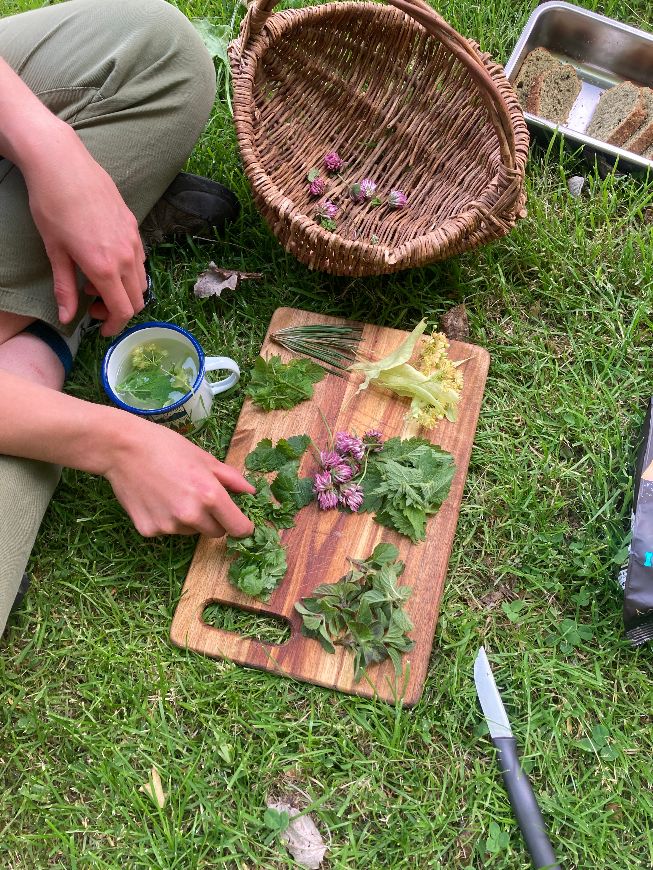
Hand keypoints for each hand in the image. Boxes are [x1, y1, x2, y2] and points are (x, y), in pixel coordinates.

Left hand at [21, 122, 146, 336]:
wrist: (61, 162)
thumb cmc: (51, 204)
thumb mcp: (54, 251)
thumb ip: (65, 288)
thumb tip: (67, 318)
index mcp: (104, 267)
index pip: (123, 310)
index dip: (115, 326)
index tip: (102, 330)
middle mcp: (125, 256)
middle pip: (138, 299)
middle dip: (119, 310)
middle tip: (95, 307)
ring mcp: (133, 239)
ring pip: (141, 279)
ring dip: (123, 290)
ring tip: (94, 281)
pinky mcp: (133, 224)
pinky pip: (139, 258)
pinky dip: (127, 270)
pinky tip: (104, 260)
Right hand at [105, 420, 255, 537]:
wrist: (122, 448)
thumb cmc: (166, 447)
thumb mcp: (204, 458)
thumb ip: (231, 478)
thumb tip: (251, 492)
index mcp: (210, 496)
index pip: (238, 528)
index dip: (242, 527)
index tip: (240, 522)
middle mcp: (191, 516)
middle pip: (215, 533)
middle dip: (214, 520)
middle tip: (200, 498)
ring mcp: (169, 526)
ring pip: (191, 532)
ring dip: (189, 519)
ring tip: (173, 493)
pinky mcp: (149, 530)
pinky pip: (167, 530)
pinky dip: (165, 519)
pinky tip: (155, 498)